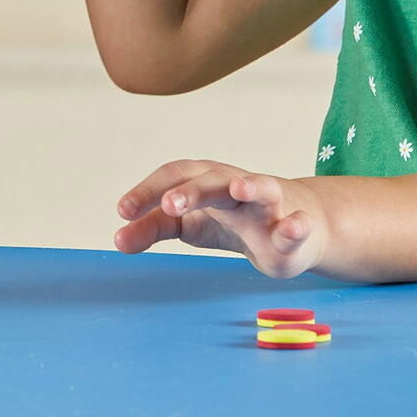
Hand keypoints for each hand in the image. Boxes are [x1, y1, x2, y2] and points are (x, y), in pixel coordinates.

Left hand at [115, 159, 327, 278]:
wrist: (296, 224)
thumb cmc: (233, 219)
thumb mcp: (188, 224)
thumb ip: (153, 228)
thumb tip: (118, 240)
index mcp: (205, 180)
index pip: (174, 176)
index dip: (149, 190)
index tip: (123, 211)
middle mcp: (235, 185)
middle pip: (213, 180)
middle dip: (192, 191)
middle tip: (169, 205)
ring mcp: (268, 205)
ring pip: (261, 188)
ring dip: (251, 185)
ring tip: (239, 188)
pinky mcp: (295, 229)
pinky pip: (298, 224)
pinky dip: (296, 225)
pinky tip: (292, 227)